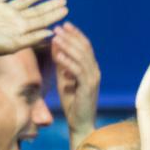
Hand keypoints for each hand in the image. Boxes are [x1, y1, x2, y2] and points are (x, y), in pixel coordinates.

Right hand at [0, 0, 67, 57]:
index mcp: (20, 30)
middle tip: (64, 0)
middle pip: (36, 11)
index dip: (54, 15)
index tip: (66, 9)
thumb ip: (31, 38)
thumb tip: (51, 33)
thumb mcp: (12, 44)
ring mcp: (3, 11)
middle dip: (50, 6)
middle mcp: (13, 20)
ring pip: (24, 1)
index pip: (41, 21)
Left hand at [52, 22, 99, 144]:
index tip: (64, 24)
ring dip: (68, 45)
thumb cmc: (72, 104)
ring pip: (81, 57)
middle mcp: (95, 71)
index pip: (85, 46)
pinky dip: (67, 61)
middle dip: (70, 36)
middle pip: (84, 48)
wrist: (80, 124)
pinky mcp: (88, 87)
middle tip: (58, 27)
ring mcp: (93, 79)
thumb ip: (61, 64)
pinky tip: (58, 54)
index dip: (75, 34)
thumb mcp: (64, 80)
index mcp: (91, 69)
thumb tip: (55, 46)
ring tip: (56, 37)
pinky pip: (78, 70)